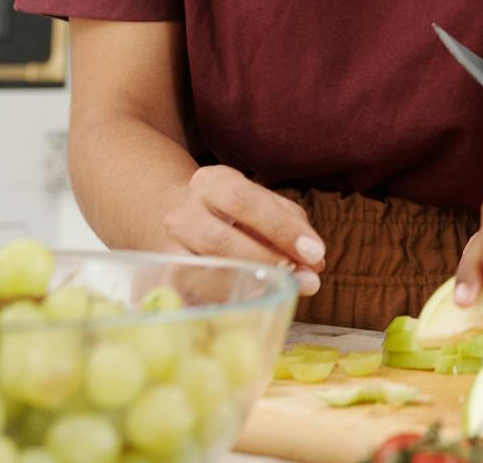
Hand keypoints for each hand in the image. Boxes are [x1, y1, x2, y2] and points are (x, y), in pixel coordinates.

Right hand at [162, 165, 324, 294]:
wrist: (192, 224)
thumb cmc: (242, 216)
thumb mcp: (269, 208)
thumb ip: (292, 231)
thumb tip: (312, 268)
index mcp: (214, 182)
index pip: (246, 200)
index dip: (281, 228)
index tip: (314, 253)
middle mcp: (185, 211)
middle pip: (218, 238)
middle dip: (264, 259)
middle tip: (301, 275)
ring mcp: (170, 246)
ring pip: (202, 270)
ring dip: (247, 282)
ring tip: (284, 288)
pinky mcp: (168, 278)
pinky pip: (195, 294)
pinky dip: (228, 298)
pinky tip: (254, 300)